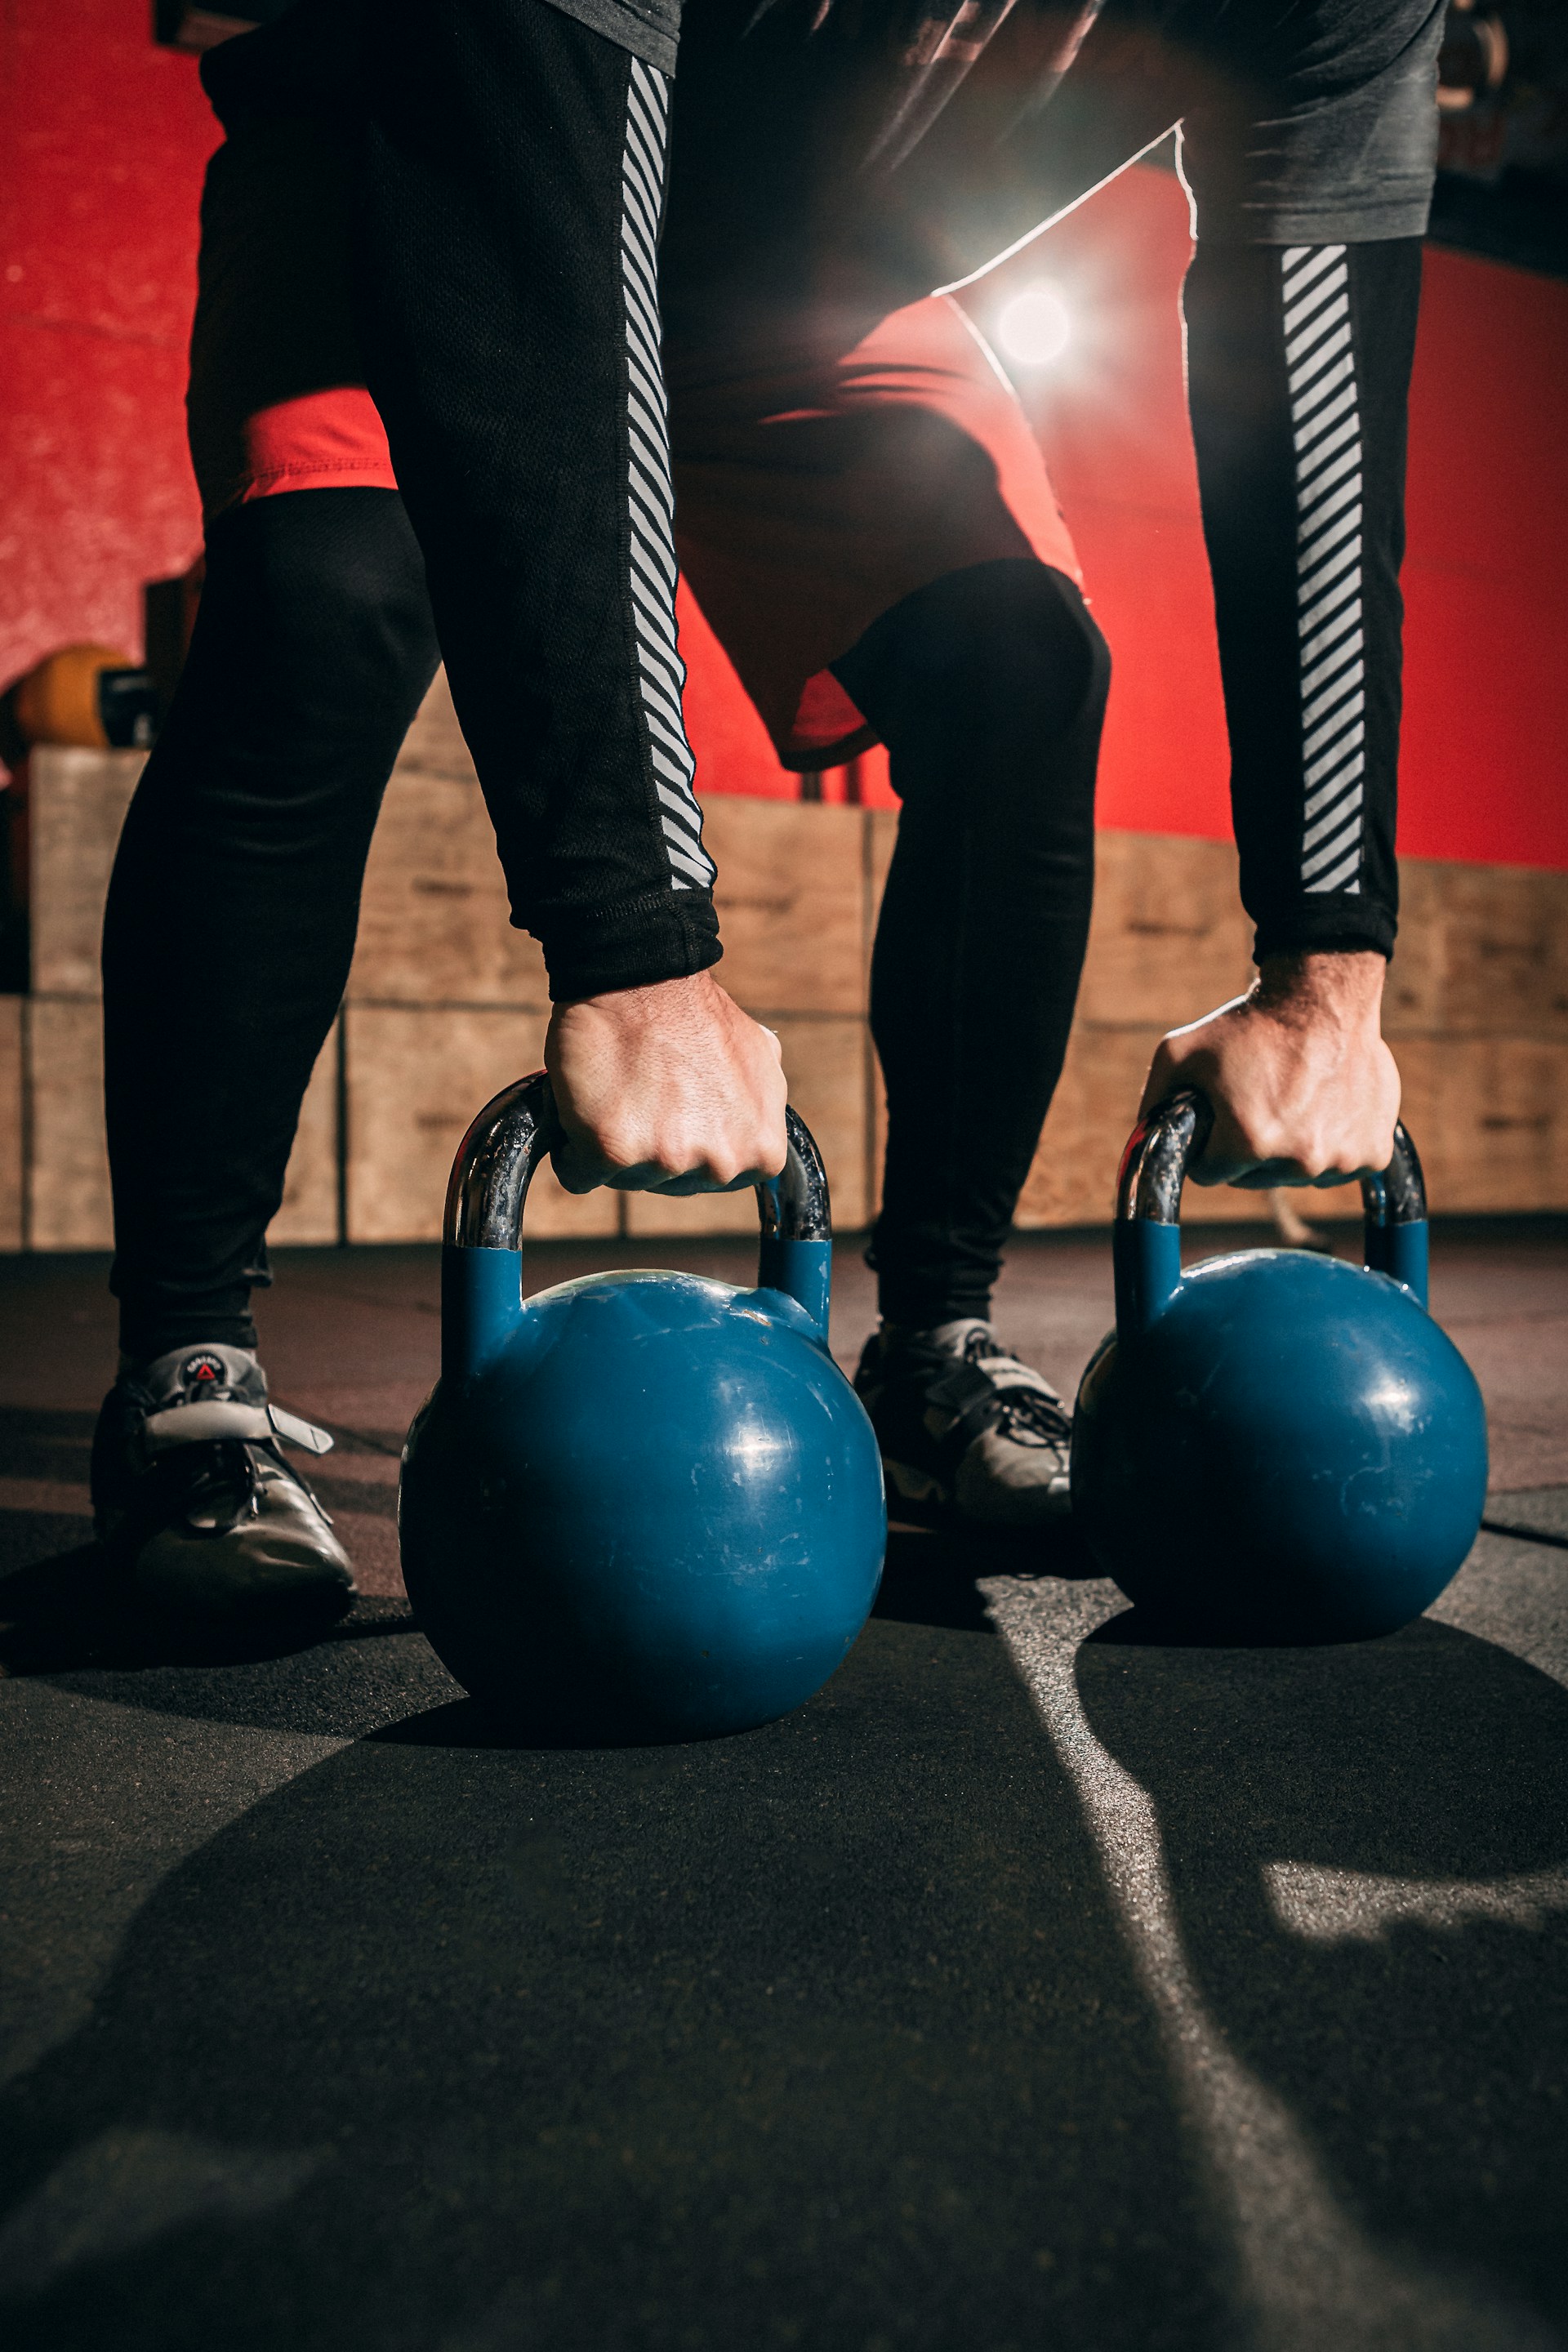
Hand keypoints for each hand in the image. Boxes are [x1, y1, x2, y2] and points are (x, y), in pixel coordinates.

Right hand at [545, 970, 786, 1194]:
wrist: (640, 975)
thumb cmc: (693, 1013)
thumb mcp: (760, 1060)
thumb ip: (760, 1107)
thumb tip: (756, 1124)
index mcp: (761, 1152)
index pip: (713, 1180)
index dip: (691, 1142)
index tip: (678, 1109)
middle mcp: (721, 1164)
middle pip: (668, 1185)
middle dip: (652, 1146)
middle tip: (646, 1093)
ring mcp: (667, 1161)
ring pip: (625, 1179)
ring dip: (613, 1143)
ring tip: (620, 1090)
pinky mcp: (612, 1152)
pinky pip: (579, 1174)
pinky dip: (571, 1149)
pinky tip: (586, 1107)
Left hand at [1138, 951, 1400, 1188]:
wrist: (1324, 998)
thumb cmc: (1249, 1025)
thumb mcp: (1179, 1053)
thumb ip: (1154, 1102)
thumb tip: (1141, 1141)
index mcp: (1247, 1141)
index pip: (1210, 1173)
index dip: (1209, 1145)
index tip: (1220, 1118)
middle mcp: (1297, 1158)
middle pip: (1254, 1177)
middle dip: (1249, 1147)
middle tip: (1259, 1101)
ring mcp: (1339, 1160)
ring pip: (1297, 1174)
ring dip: (1291, 1148)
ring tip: (1294, 1099)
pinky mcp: (1372, 1155)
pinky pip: (1339, 1169)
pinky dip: (1332, 1145)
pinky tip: (1325, 1107)